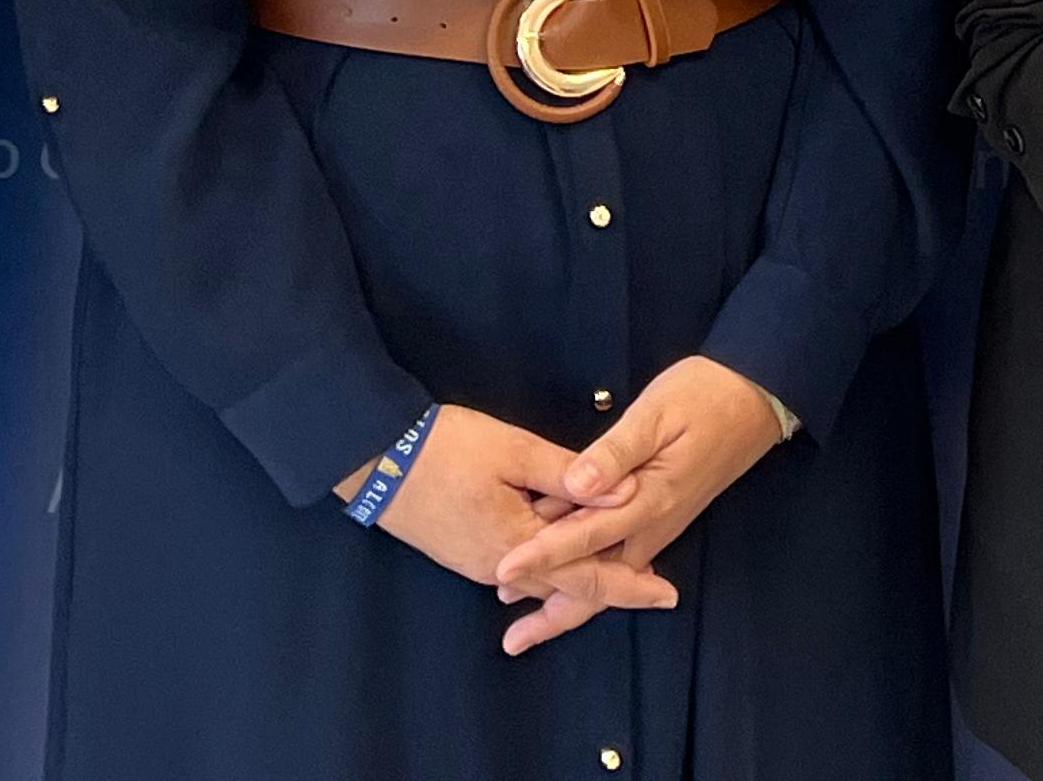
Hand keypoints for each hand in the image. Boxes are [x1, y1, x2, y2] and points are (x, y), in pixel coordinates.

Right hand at [353, 407, 679, 654]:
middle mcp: (500, 568)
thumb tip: (625, 494)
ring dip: (581, 574)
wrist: (374, 459)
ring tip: (619, 566)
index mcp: (518, 548)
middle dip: (611, 584)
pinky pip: (520, 568)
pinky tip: (565, 551)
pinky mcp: (464, 551)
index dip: (630, 585)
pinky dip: (551, 564)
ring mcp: (478, 563)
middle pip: (568, 585)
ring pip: (544, 578)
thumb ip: (571, 475)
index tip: (668, 594)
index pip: (587, 577)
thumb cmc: (446, 449)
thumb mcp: (514, 452)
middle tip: (655, 586)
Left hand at [489, 356, 786, 637]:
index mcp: (648, 500)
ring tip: (525, 623)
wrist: (754, 398)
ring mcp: (659, 525)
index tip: (503, 572)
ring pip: (608, 577)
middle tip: (511, 641)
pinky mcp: (660, 517)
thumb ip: (615, 452)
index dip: (542, 555)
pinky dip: (589, 578)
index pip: (585, 536)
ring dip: (568, 600)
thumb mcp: (656, 413)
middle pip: (598, 580)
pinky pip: (619, 560)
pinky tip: (566, 581)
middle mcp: (653, 525)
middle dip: (553, 611)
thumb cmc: (703, 396)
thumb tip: (576, 486)